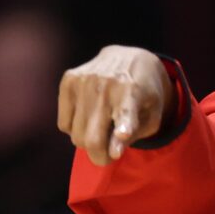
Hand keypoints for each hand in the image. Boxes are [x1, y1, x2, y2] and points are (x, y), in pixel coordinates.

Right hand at [57, 45, 169, 161]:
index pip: (126, 112)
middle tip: (108, 155)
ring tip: (100, 130)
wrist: (129, 57)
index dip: (124, 127)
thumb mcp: (151, 116)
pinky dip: (75, 129)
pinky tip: (88, 117)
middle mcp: (106, 84)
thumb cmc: (144, 94)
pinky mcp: (68, 80)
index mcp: (133, 92)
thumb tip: (113, 152)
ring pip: (75, 135)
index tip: (123, 134)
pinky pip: (64, 124)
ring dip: (88, 142)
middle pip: (92, 139)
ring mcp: (83, 81)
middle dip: (100, 156)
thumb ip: (135, 135)